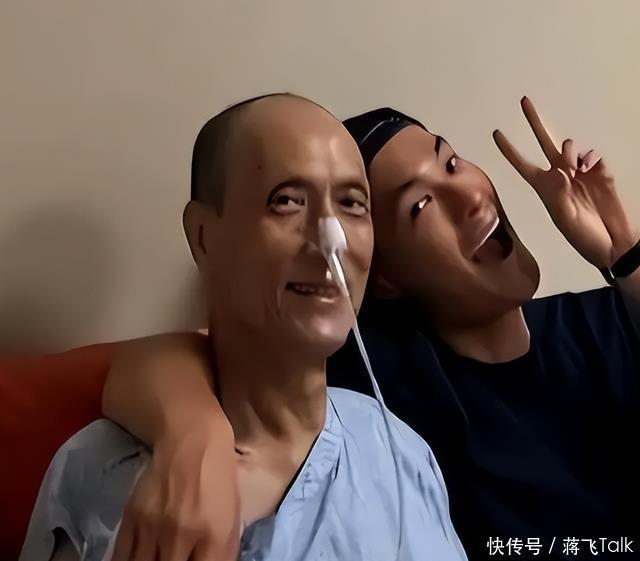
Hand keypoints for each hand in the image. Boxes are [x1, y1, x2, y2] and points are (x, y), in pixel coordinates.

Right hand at [111, 414, 239, 560]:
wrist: (193, 441)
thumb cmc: (219, 479)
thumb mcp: (232, 518)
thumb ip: (221, 554)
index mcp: (214, 536)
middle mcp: (181, 536)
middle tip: (173, 559)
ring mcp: (153, 527)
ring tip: (157, 557)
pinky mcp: (131, 517)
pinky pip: (122, 557)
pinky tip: (137, 559)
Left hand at [493, 96, 637, 267]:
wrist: (613, 242)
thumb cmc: (584, 237)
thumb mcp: (565, 219)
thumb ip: (558, 195)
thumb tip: (557, 171)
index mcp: (544, 189)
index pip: (522, 165)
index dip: (509, 150)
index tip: (496, 133)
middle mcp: (559, 178)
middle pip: (544, 144)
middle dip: (534, 123)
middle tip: (524, 101)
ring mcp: (579, 174)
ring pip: (568, 148)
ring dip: (569, 151)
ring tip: (574, 169)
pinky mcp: (599, 173)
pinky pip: (592, 155)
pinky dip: (590, 157)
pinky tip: (590, 169)